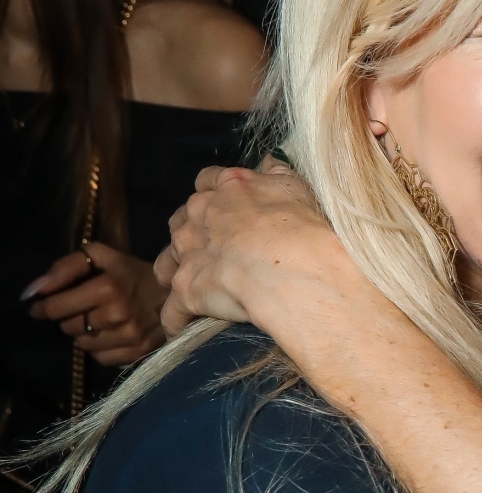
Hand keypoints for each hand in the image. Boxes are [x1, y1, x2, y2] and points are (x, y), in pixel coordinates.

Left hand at [24, 242, 166, 366]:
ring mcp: (129, 337)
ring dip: (83, 334)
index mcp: (108, 287)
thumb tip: (33, 291)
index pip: (57, 307)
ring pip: (83, 345)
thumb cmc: (134, 273)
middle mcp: (118, 315)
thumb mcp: (102, 257)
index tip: (39, 306)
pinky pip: (100, 358)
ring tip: (96, 322)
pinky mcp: (138, 353)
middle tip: (78, 310)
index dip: (43, 307)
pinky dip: (99, 348)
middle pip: (69, 327)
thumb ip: (66, 267)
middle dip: (67, 318)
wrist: (177, 295)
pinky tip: (109, 334)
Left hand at [157, 158, 323, 337]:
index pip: (208, 181)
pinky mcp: (186, 290)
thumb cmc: (302, 225)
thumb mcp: (297, 186)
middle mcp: (201, 215)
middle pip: (181, 221)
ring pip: (166, 263)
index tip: (224, 209)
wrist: (292, 265)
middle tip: (212, 253)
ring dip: (175, 274)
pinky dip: (177, 320)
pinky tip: (184, 330)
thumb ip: (278, 172)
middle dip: (191, 236)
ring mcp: (190, 252)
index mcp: (230, 187)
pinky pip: (172, 311)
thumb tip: (268, 162)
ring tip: (190, 291)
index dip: (214, 196)